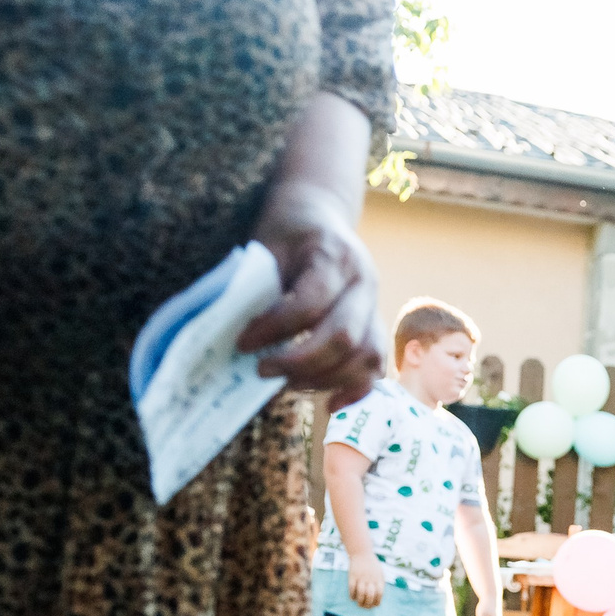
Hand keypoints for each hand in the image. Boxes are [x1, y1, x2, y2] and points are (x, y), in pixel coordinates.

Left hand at [241, 181, 383, 405]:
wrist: (321, 212)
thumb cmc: (286, 229)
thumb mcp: (267, 245)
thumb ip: (260, 286)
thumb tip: (238, 337)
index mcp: (335, 255)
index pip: (309, 304)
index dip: (274, 329)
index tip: (242, 344)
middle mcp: (365, 282)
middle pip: (344, 337)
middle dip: (301, 362)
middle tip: (262, 370)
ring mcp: (376, 305)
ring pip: (365, 356)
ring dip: (325, 378)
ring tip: (287, 384)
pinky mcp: (376, 325)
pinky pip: (376, 366)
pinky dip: (355, 389)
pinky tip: (329, 403)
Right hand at [345, 548, 382, 609]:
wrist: (362, 553)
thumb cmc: (372, 565)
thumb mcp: (380, 574)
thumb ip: (379, 584)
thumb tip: (378, 598)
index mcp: (379, 579)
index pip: (379, 594)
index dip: (376, 602)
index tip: (374, 605)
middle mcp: (370, 579)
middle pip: (370, 595)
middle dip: (367, 604)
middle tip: (365, 607)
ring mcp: (361, 577)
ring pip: (361, 593)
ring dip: (360, 601)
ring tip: (359, 604)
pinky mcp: (352, 576)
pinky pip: (352, 588)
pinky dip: (352, 595)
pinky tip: (352, 598)